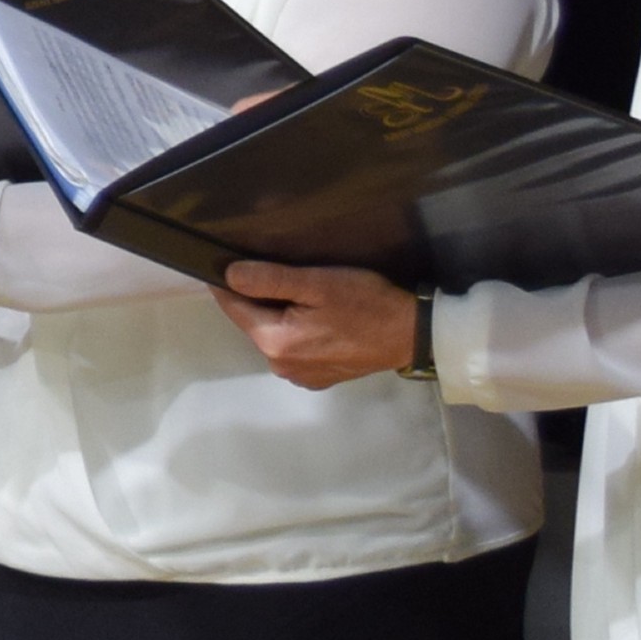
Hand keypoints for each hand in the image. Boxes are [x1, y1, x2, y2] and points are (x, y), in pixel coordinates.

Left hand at [215, 256, 426, 388]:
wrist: (413, 335)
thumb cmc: (366, 304)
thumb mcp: (318, 283)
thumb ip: (269, 280)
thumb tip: (227, 275)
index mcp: (275, 343)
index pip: (233, 308)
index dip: (229, 283)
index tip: (230, 261)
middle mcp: (281, 366)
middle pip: (254, 322)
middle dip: (262, 298)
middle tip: (287, 276)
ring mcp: (300, 376)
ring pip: (274, 335)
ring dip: (281, 315)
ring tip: (307, 296)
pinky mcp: (318, 378)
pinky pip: (294, 348)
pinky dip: (299, 332)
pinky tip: (320, 319)